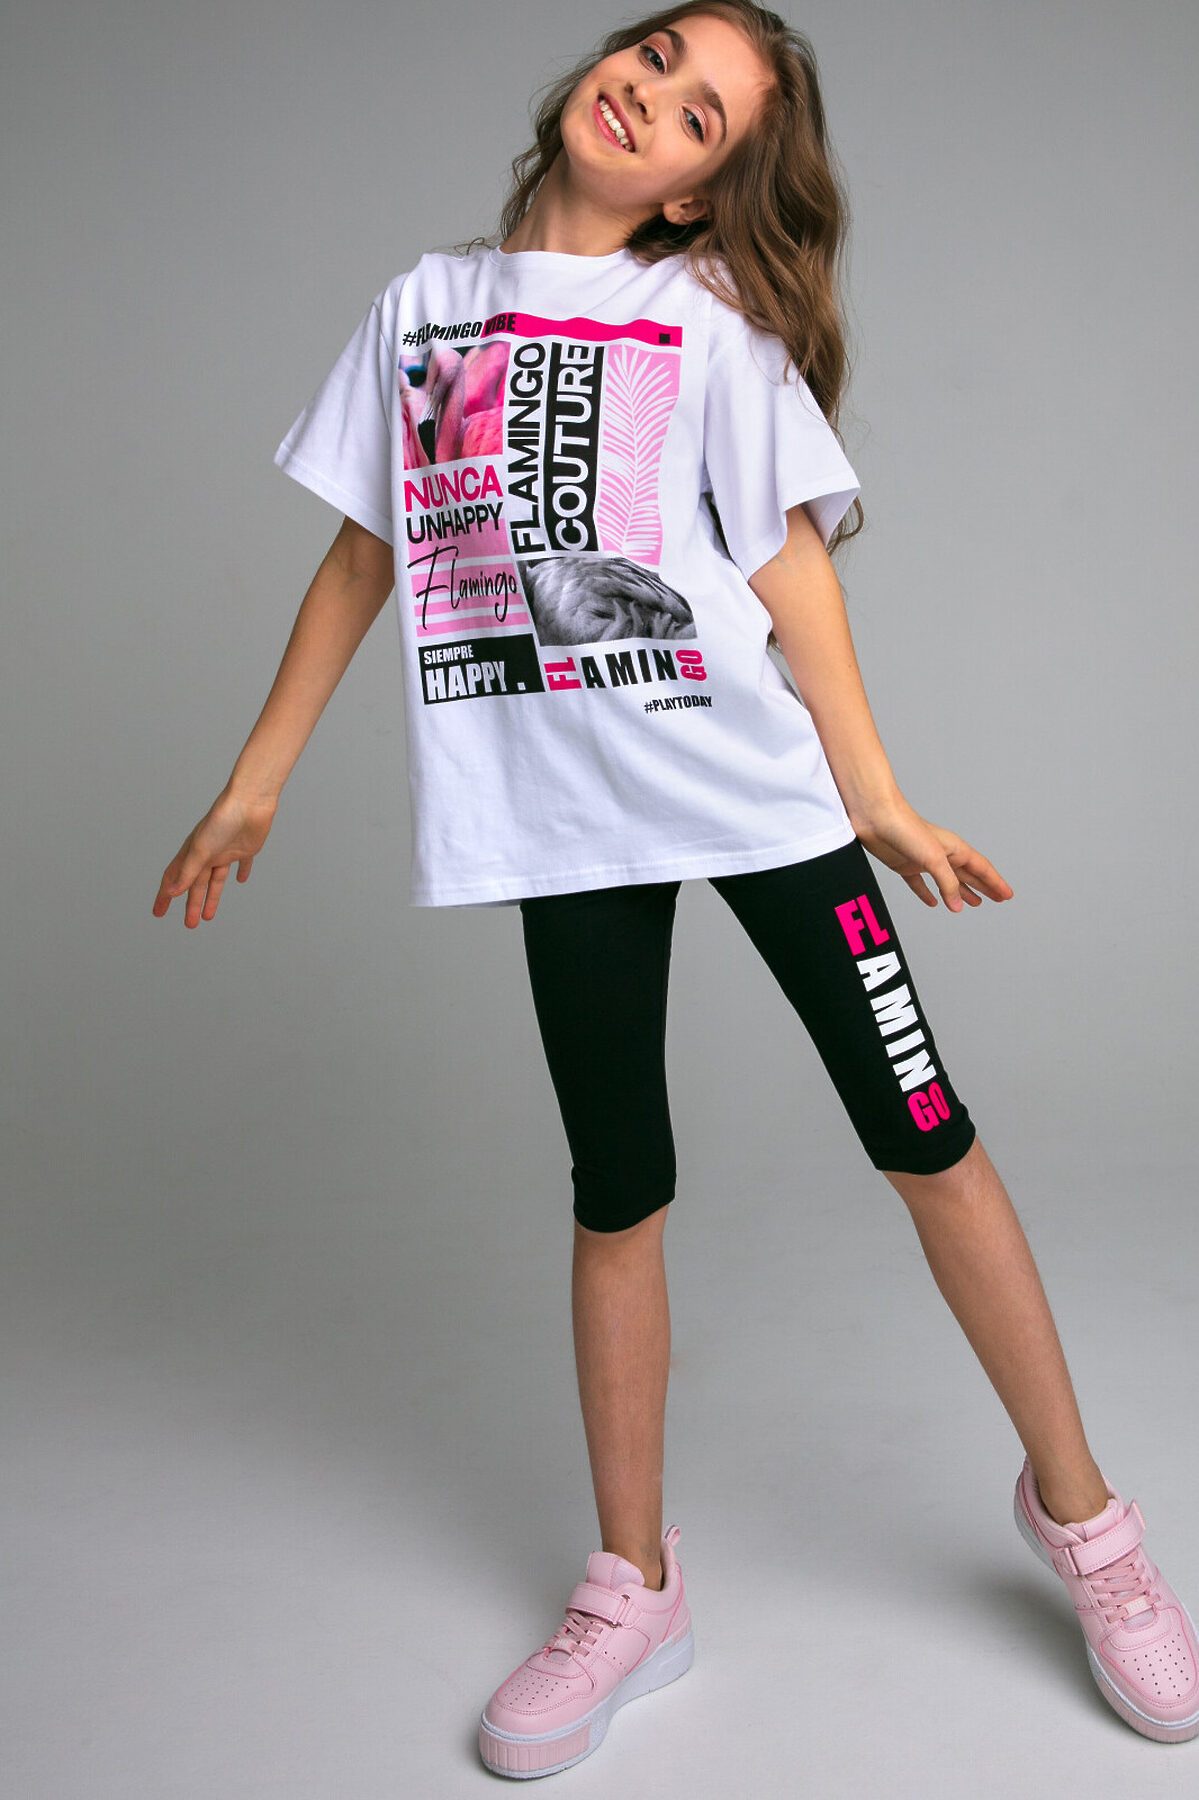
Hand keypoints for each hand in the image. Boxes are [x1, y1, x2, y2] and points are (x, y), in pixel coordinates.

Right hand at [153, 788, 278, 926]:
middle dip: (191, 904)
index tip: (158, 913)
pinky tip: (241, 881)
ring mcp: (225, 851)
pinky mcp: (245, 849)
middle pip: (196, 884)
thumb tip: (171, 892)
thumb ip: (188, 872)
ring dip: (211, 897)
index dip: (165, 896)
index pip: (174, 878)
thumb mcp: (201, 850)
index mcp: (192, 852)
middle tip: (189, 924)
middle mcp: (207, 853)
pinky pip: (242, 864)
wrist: (249, 803)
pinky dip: (241, 873)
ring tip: (207, 916)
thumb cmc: (222, 820)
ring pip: (215, 880)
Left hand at [851, 795, 1013, 912]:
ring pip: (949, 881)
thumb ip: (948, 883)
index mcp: (955, 849)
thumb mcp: (933, 859)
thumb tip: (958, 906)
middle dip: (984, 887)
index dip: (996, 882)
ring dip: (962, 892)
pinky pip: (920, 884)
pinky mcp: (905, 865)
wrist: (876, 816)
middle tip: (998, 899)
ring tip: (974, 903)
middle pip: (969, 874)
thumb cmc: (906, 828)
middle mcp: (942, 854)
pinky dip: (927, 894)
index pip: (982, 868)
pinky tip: (933, 903)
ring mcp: (923, 860)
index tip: (1007, 895)